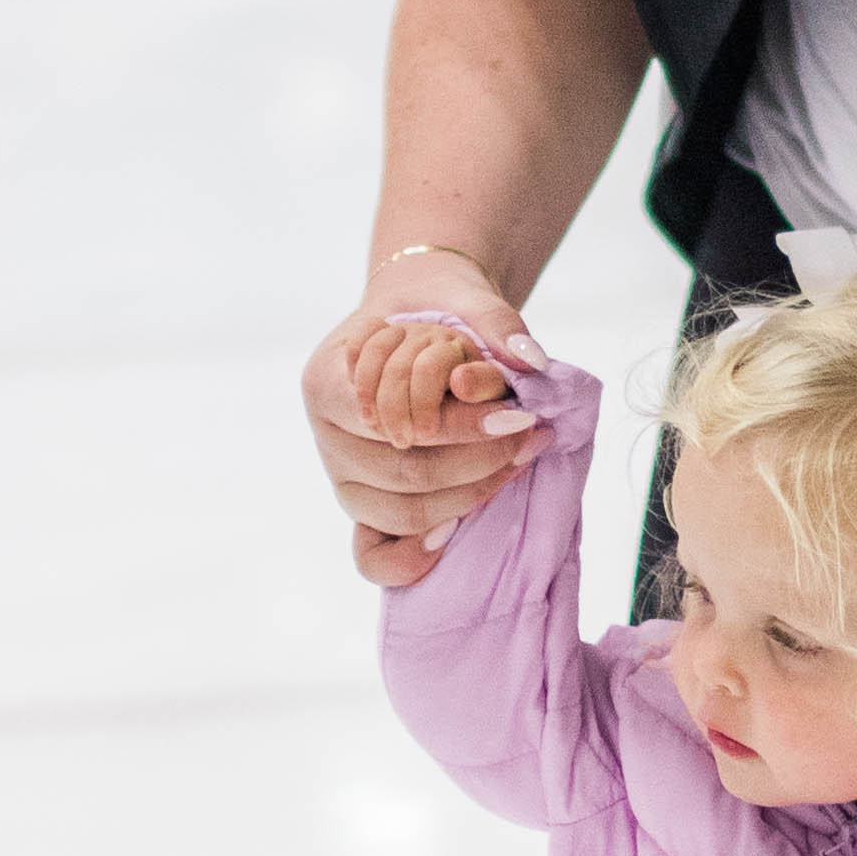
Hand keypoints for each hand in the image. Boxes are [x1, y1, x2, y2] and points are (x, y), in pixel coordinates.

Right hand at [304, 255, 547, 590]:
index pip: (392, 414)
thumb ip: (496, 322)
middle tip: (532, 439)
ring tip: (516, 466)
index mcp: (327, 379)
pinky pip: (374, 554)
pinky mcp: (359, 506)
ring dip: (468, 496)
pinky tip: (457, 533)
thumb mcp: (463, 299)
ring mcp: (339, 475)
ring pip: (402, 512)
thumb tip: (531, 361)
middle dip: (478, 461)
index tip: (519, 417)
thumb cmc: (435, 314)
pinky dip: (415, 555)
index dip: (460, 425)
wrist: (416, 323)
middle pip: (403, 470)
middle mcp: (324, 433)